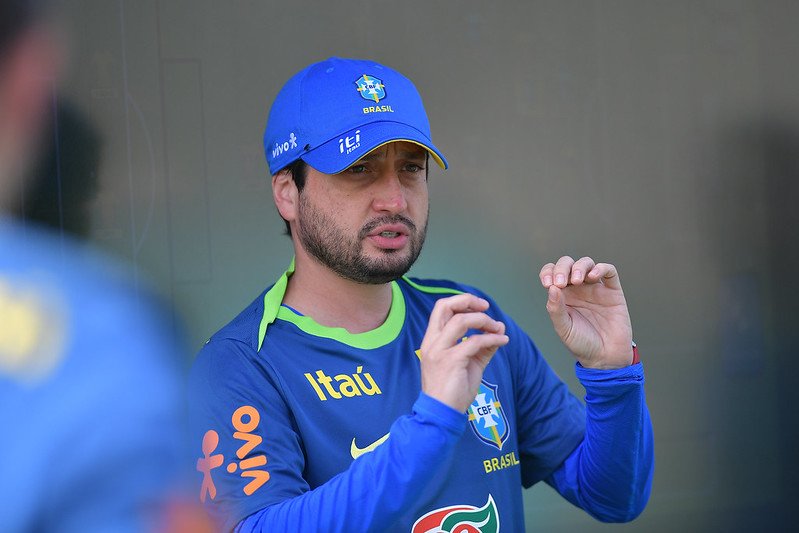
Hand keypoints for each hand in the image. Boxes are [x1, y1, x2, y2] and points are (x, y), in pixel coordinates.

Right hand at [419, 294, 509, 412]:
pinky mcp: (451, 361)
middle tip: (486, 308)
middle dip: (468, 301)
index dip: (461, 302)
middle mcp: (433, 342)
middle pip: (445, 306)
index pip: (441, 308)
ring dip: (484, 321)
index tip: (480, 307)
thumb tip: (499, 330)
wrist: (441, 414)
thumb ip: (482, 346)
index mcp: (432, 340)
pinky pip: (475, 342)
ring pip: (461, 321)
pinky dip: (492, 339)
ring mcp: (440, 351)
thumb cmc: (452, 391)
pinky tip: (502, 342)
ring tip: (497, 329)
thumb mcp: (469, 364)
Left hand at [539, 256, 632, 368]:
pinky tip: (593, 276)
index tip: (547, 283)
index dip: (548, 272)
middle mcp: (578, 289)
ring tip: (577, 280)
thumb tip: (551, 288)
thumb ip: (555, 309)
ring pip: (586, 263)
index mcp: (562, 295)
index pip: (551, 273)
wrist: (605, 357)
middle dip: (562, 268)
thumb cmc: (582, 344)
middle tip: (561, 282)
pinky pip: (609, 271)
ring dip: (579, 266)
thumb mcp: (563, 328)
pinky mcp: (613, 291)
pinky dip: (601, 268)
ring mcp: (595, 288)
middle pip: (567, 264)